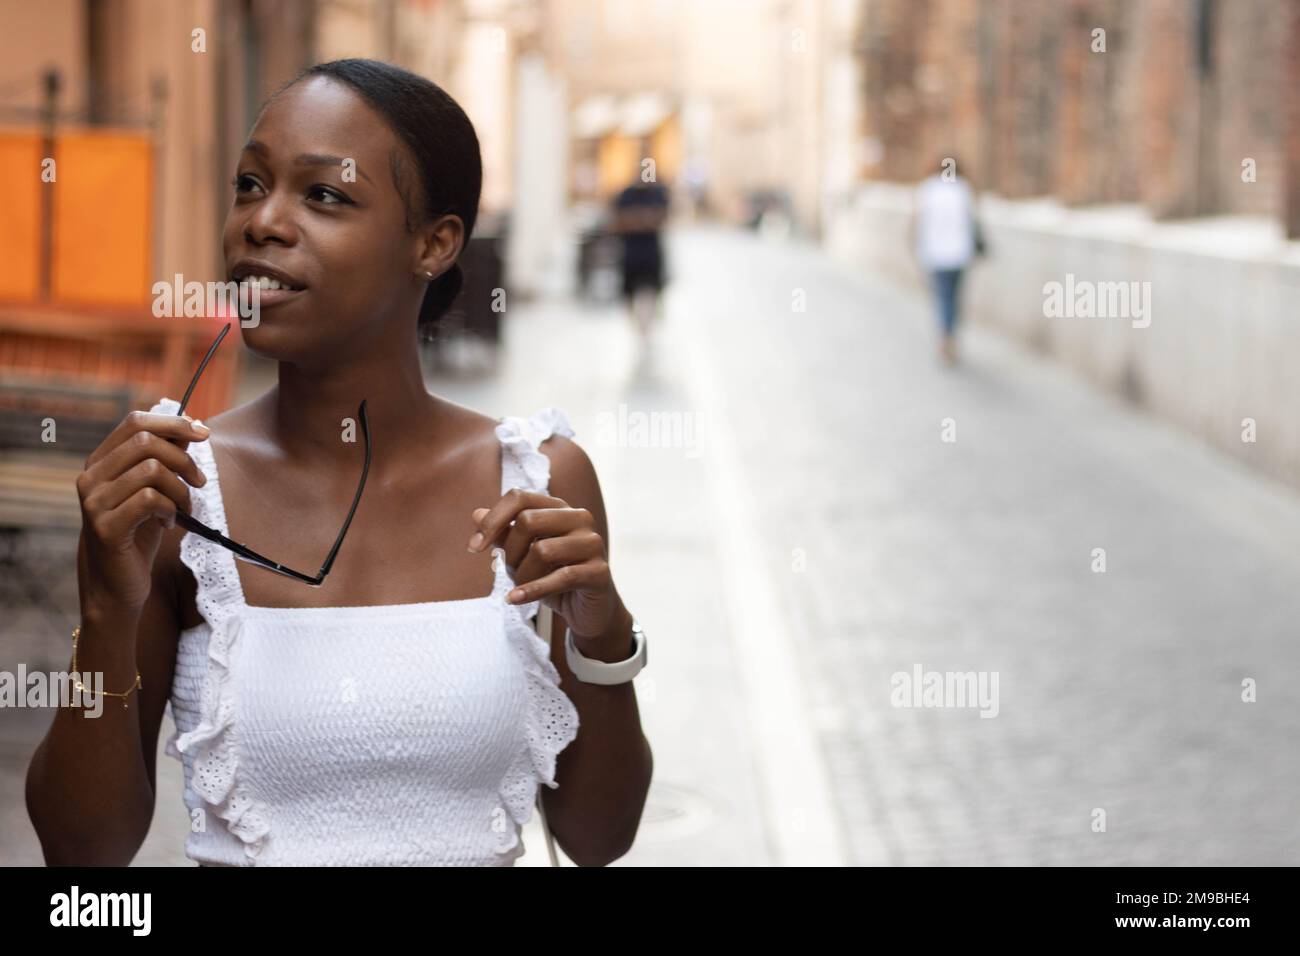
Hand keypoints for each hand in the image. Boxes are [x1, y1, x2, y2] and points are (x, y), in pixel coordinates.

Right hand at [76, 410, 210, 615]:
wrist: (117, 584)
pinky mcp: (106, 526)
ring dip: (181, 489)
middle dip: (184, 459)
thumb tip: (192, 425)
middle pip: (146, 442)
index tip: (204, 433)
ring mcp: (94, 502)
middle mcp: (91, 477)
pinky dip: (171, 510)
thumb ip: (166, 458)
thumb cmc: (138, 533)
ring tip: (183, 508)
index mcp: (100, 462)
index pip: (135, 422)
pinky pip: (151, 500)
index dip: (173, 422)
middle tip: (200, 481)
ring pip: (152, 470)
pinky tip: (169, 524)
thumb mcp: (155, 490)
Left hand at [467, 488, 618, 639]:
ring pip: (542, 551)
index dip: (492, 521)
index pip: (519, 498)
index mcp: (560, 508)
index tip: (473, 547)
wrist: (588, 610)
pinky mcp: (599, 572)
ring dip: (522, 575)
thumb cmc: (553, 577)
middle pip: (528, 521)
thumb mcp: (523, 556)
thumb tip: (476, 514)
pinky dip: (532, 590)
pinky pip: (561, 577)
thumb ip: (504, 534)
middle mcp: (579, 518)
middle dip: (510, 552)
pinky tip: (514, 599)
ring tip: (522, 588)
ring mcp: (592, 543)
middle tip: (510, 573)